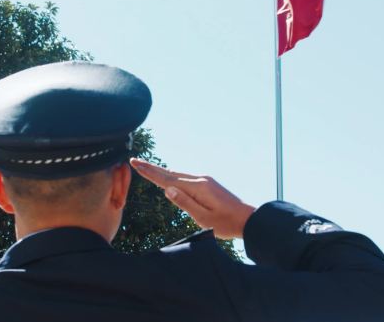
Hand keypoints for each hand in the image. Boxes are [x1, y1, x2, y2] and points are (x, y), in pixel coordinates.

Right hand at [129, 158, 254, 238]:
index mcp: (197, 187)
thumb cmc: (226, 223)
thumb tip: (167, 190)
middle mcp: (200, 179)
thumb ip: (184, 203)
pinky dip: (172, 176)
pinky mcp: (208, 184)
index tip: (135, 163)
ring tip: (146, 167)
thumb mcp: (203, 218)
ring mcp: (204, 180)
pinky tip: (168, 177)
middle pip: (170, 173)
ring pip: (178, 174)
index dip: (149, 172)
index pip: (167, 179)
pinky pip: (185, 178)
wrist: (248, 219)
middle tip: (135, 160)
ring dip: (161, 171)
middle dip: (151, 168)